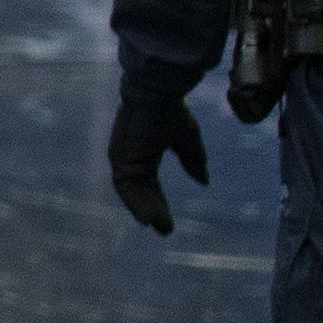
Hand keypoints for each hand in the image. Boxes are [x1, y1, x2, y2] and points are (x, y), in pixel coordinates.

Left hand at [105, 85, 208, 233]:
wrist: (158, 92)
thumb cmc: (171, 110)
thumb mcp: (187, 139)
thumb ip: (193, 161)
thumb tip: (203, 182)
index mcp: (144, 154)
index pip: (150, 186)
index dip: (158, 203)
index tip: (168, 222)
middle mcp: (130, 159)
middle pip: (140, 192)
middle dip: (153, 210)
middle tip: (165, 230)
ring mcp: (122, 158)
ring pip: (131, 192)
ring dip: (144, 210)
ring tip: (158, 227)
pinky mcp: (118, 156)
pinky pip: (124, 186)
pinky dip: (135, 202)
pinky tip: (146, 217)